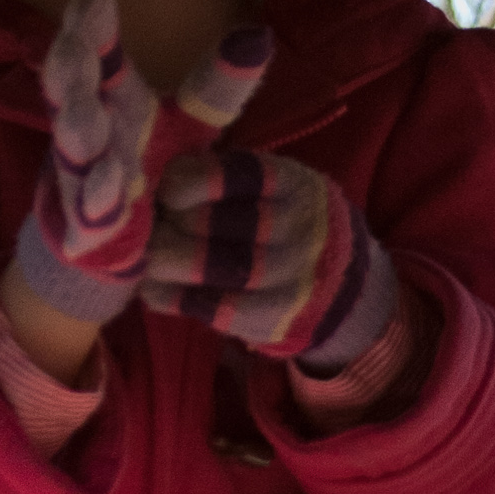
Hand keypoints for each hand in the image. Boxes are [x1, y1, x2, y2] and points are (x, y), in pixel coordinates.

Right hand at [11, 0, 270, 324]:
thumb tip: (260, 34)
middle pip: (71, 95)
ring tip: (87, 123)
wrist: (112, 246)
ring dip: (77, 138)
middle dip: (70, 73)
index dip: (90, 28)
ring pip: (73, 154)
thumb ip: (220, 85)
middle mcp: (86, 131)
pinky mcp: (82, 229)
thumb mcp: (190, 125)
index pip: (95, 55)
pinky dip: (94, 207)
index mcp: (110, 99)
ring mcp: (79, 180)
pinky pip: (87, 217)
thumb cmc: (150, 169)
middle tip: (74, 47)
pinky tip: (105, 201)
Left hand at [141, 146, 400, 371]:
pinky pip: (214, 308)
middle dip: (166, 226)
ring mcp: (289, 276)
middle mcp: (295, 227)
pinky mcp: (276, 318)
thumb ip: (228, 182)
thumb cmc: (292, 228)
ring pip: (209, 267)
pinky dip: (175, 298)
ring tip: (145, 260)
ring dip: (162, 264)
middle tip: (145, 229)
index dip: (187, 182)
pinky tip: (156, 290)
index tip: (166, 193)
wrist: (350, 291)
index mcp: (292, 185)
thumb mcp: (279, 191)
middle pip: (212, 222)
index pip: (234, 175)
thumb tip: (153, 181)